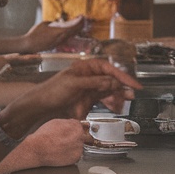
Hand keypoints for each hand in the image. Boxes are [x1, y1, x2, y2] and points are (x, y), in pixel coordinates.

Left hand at [20, 59, 139, 122]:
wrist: (40, 106)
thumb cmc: (53, 90)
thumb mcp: (74, 84)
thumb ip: (95, 83)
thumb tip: (113, 82)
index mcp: (86, 67)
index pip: (109, 68)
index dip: (123, 76)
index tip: (134, 84)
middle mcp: (89, 76)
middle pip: (111, 79)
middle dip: (122, 87)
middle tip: (132, 95)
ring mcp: (88, 88)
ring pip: (109, 90)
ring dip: (117, 96)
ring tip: (124, 103)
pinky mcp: (86, 99)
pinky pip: (102, 99)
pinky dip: (109, 103)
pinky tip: (115, 106)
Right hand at [22, 18, 84, 53]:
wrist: (30, 45)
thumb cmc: (35, 33)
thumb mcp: (45, 24)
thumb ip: (54, 23)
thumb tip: (58, 23)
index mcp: (60, 32)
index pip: (73, 26)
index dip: (79, 21)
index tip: (82, 16)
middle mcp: (62, 38)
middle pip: (75, 31)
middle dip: (80, 25)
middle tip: (82, 19)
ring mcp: (60, 42)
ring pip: (71, 35)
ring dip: (76, 29)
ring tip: (78, 24)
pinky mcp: (57, 45)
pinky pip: (67, 38)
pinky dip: (70, 33)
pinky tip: (71, 31)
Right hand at [23, 118, 85, 166]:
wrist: (37, 149)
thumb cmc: (44, 136)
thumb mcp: (56, 122)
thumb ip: (68, 123)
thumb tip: (72, 123)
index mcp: (76, 126)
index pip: (82, 126)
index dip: (76, 129)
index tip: (74, 132)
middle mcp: (80, 137)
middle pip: (84, 136)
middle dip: (78, 137)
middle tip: (68, 140)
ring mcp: (79, 148)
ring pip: (80, 146)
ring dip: (74, 146)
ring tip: (62, 147)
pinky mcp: (76, 158)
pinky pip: (77, 155)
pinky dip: (71, 154)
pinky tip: (62, 152)